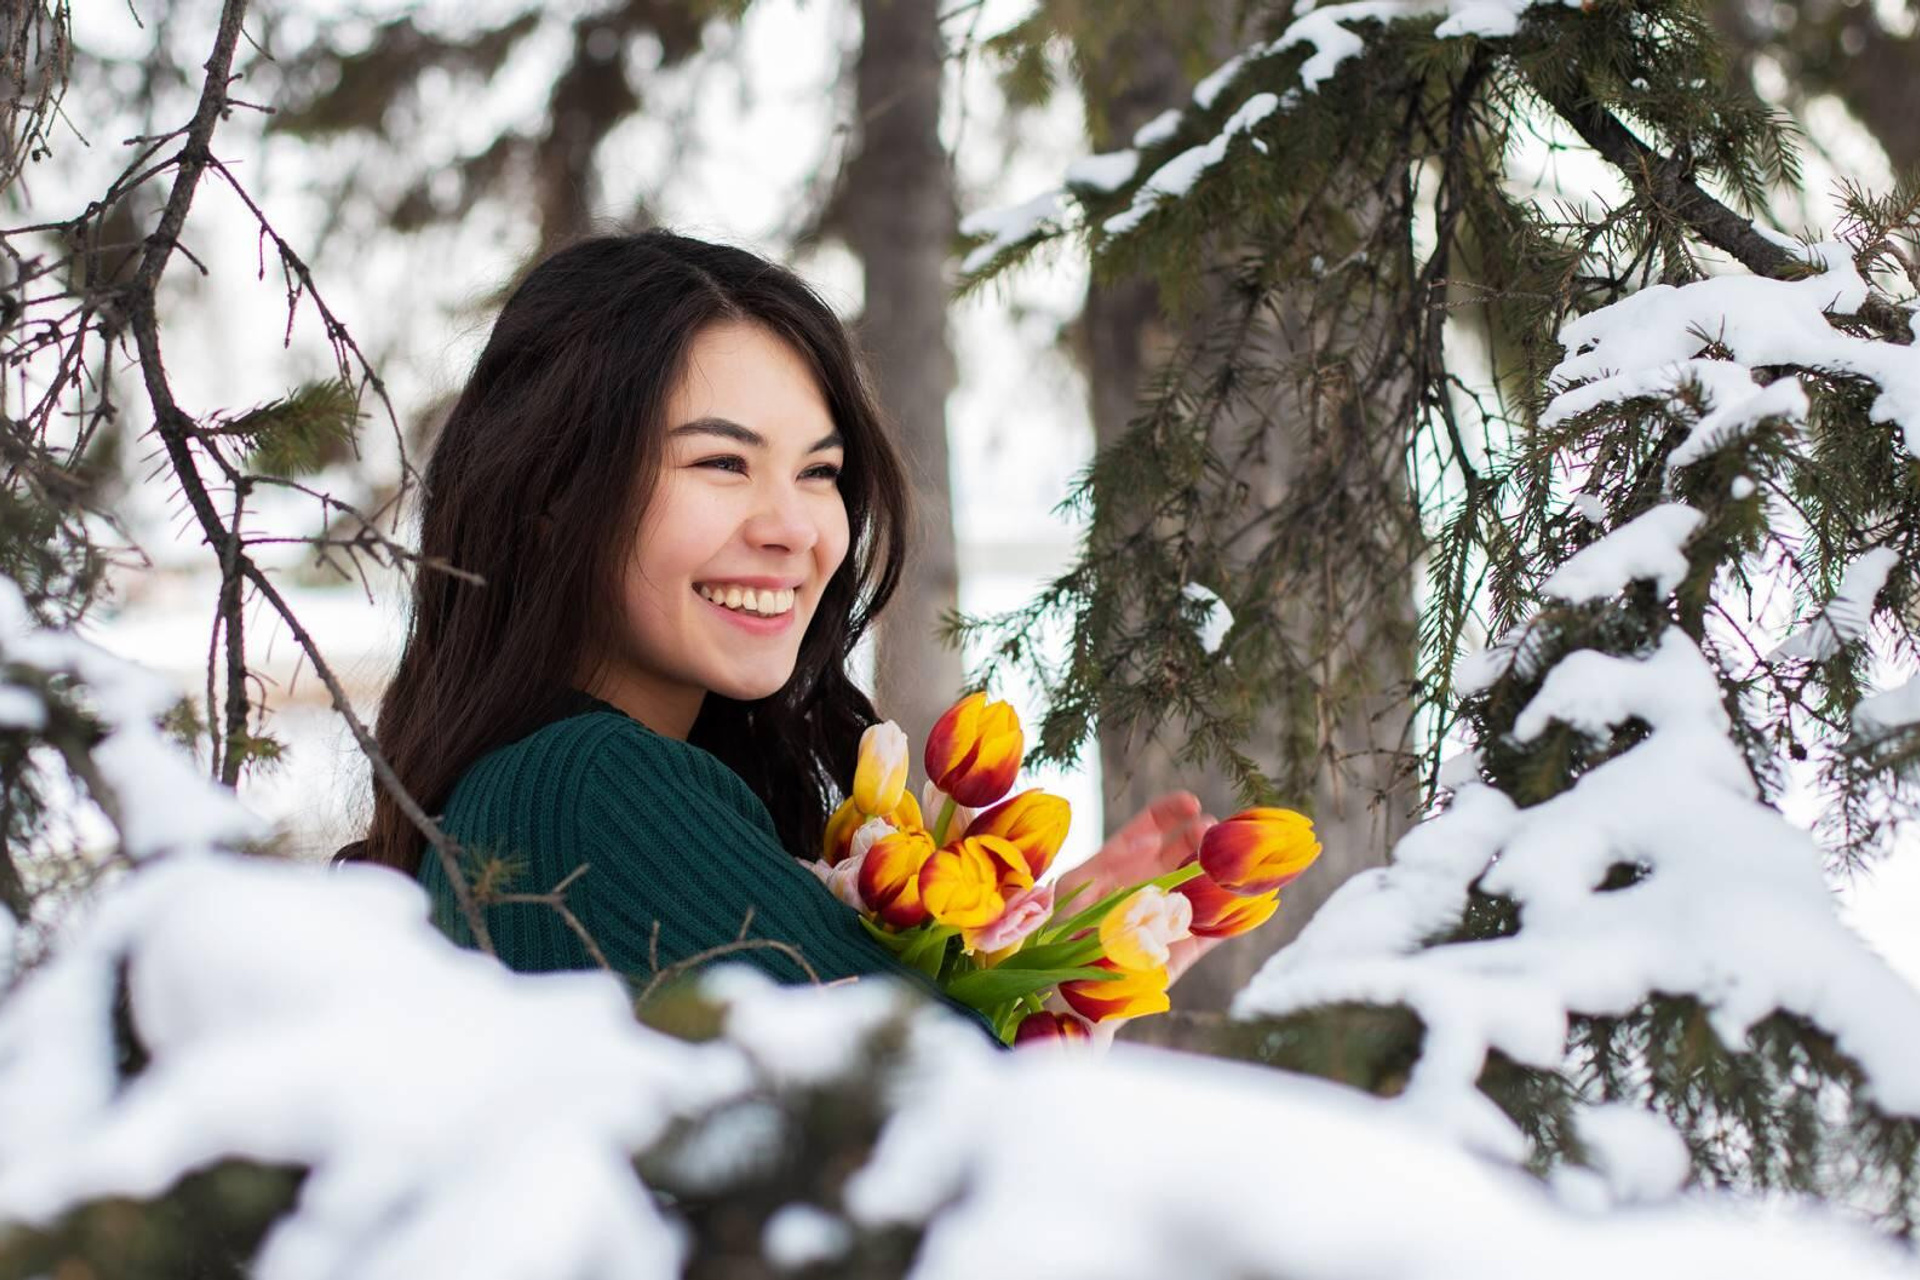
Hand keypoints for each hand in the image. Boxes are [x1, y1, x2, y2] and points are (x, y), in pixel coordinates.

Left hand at [1056, 790, 1220, 987]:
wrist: (1070, 1002)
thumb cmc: (1058, 945)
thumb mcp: (1070, 903)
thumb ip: (1096, 881)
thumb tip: (1132, 867)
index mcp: (1116, 866)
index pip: (1147, 829)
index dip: (1169, 813)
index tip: (1190, 803)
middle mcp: (1145, 884)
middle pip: (1181, 850)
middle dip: (1200, 835)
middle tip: (1213, 833)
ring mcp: (1166, 914)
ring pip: (1203, 883)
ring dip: (1223, 869)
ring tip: (1239, 859)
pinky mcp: (1182, 950)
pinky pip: (1214, 929)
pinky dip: (1235, 916)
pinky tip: (1256, 898)